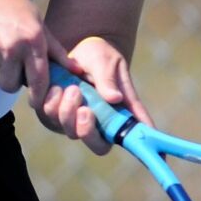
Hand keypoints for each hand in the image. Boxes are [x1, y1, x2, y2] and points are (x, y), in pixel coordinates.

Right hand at [0, 0, 71, 104]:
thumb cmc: (8, 3)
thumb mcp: (36, 20)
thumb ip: (54, 49)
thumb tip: (77, 70)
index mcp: (34, 39)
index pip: (40, 80)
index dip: (39, 96)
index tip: (36, 101)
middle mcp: (13, 48)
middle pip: (12, 86)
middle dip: (10, 80)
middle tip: (9, 62)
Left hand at [37, 35, 151, 155]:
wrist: (74, 48)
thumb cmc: (100, 56)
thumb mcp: (107, 61)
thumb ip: (109, 79)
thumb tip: (115, 98)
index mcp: (120, 113)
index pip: (133, 134)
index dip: (141, 147)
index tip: (150, 152)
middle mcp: (100, 123)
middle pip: (98, 145)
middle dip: (89, 131)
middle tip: (86, 109)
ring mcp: (76, 121)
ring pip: (71, 132)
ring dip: (69, 112)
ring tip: (72, 88)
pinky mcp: (55, 114)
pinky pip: (49, 118)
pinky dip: (51, 104)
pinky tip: (56, 87)